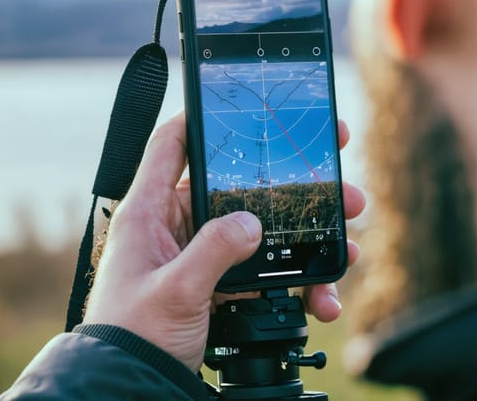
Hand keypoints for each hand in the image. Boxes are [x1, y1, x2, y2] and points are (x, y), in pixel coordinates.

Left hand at [82, 111, 362, 371]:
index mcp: (151, 213)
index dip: (202, 118)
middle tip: (331, 171)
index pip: (173, 146)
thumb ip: (214, 251)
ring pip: (263, 230)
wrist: (132, 387)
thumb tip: (251, 222)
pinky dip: (296, 283)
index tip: (244, 104)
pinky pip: (265, 273)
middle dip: (289, 184)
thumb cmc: (132, 337)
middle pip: (239, 187)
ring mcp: (202, 256)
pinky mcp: (221, 285)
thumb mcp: (174, 291)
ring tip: (345, 238)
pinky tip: (321, 296)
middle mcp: (178, 227)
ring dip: (306, 234)